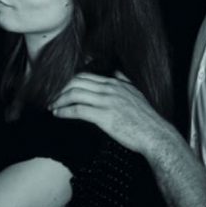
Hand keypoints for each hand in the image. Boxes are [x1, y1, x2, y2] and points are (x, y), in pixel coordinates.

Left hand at [50, 72, 168, 154]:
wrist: (154, 134)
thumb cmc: (145, 118)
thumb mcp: (136, 93)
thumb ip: (124, 81)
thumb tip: (116, 72)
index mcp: (115, 83)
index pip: (85, 76)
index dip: (68, 82)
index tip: (60, 89)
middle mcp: (109, 89)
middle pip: (76, 82)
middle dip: (60, 89)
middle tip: (51, 97)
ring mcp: (106, 101)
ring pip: (74, 94)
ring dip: (59, 100)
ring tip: (52, 107)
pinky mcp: (104, 116)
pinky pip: (78, 110)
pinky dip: (64, 111)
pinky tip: (58, 114)